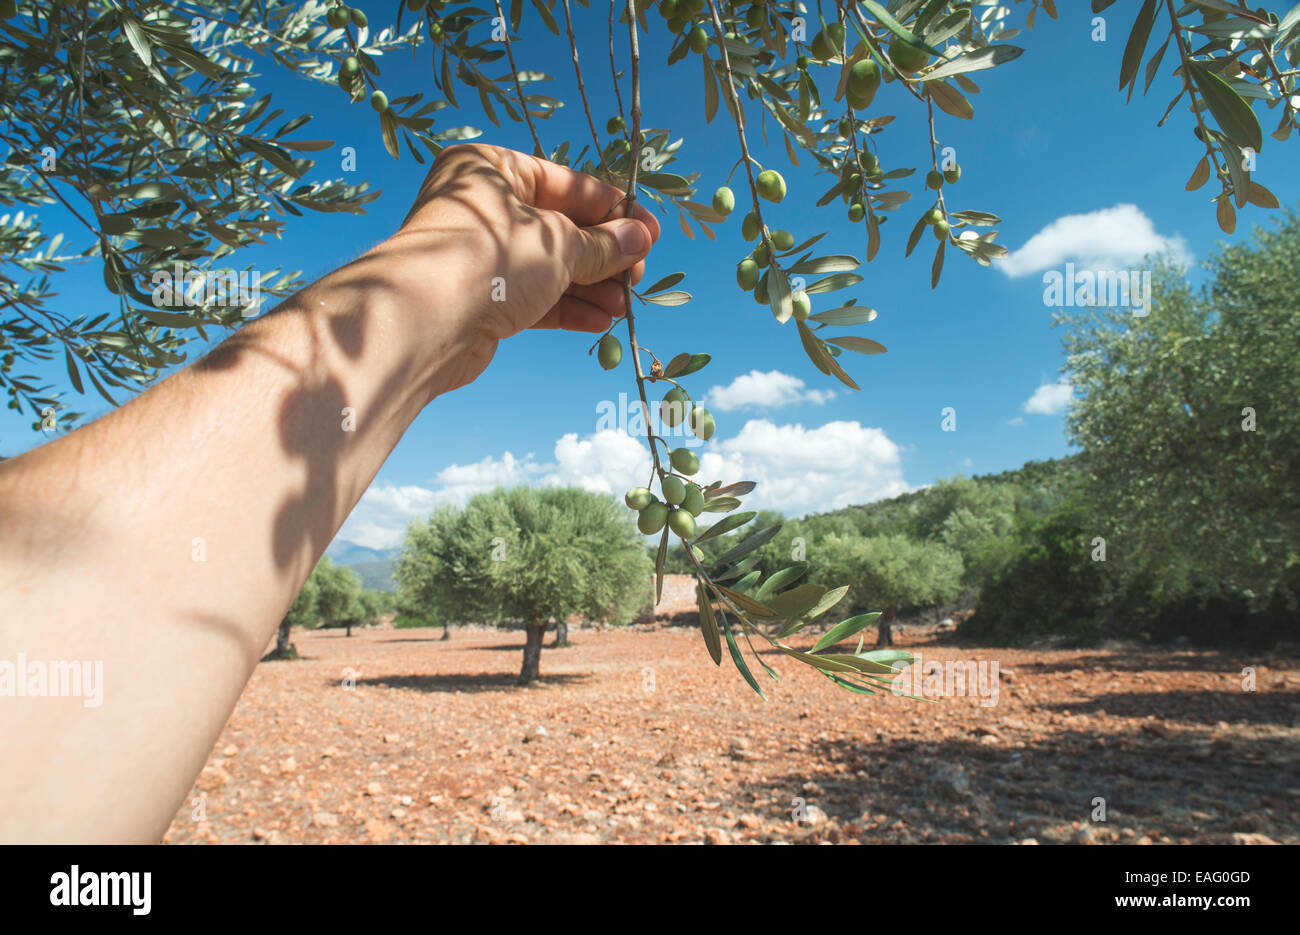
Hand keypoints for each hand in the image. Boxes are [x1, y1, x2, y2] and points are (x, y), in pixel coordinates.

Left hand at [372, 143, 661, 392]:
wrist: (426, 322)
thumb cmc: (490, 258)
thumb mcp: (560, 243)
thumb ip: (604, 244)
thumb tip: (642, 240)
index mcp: (492, 168)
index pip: (568, 184)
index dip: (616, 210)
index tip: (653, 233)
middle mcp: (482, 207)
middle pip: (561, 228)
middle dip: (605, 256)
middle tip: (641, 276)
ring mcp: (480, 255)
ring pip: (550, 268)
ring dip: (592, 287)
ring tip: (626, 306)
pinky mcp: (481, 300)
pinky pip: (535, 298)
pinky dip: (568, 308)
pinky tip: (601, 322)